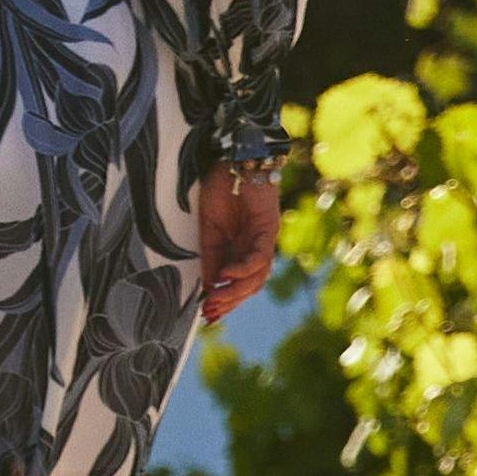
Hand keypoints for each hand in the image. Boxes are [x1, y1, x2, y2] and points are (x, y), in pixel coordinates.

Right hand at [184, 166, 284, 329]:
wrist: (233, 159)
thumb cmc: (222, 188)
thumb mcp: (209, 229)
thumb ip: (212, 257)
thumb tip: (209, 286)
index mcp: (242, 249)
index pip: (238, 284)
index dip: (225, 301)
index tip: (207, 316)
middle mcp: (256, 248)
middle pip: (250, 286)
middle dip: (229, 302)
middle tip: (209, 312)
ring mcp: (264, 240)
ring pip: (257, 277)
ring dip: (236, 292)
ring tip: (215, 298)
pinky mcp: (268, 229)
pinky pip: (258, 257)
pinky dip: (243, 269)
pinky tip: (226, 275)